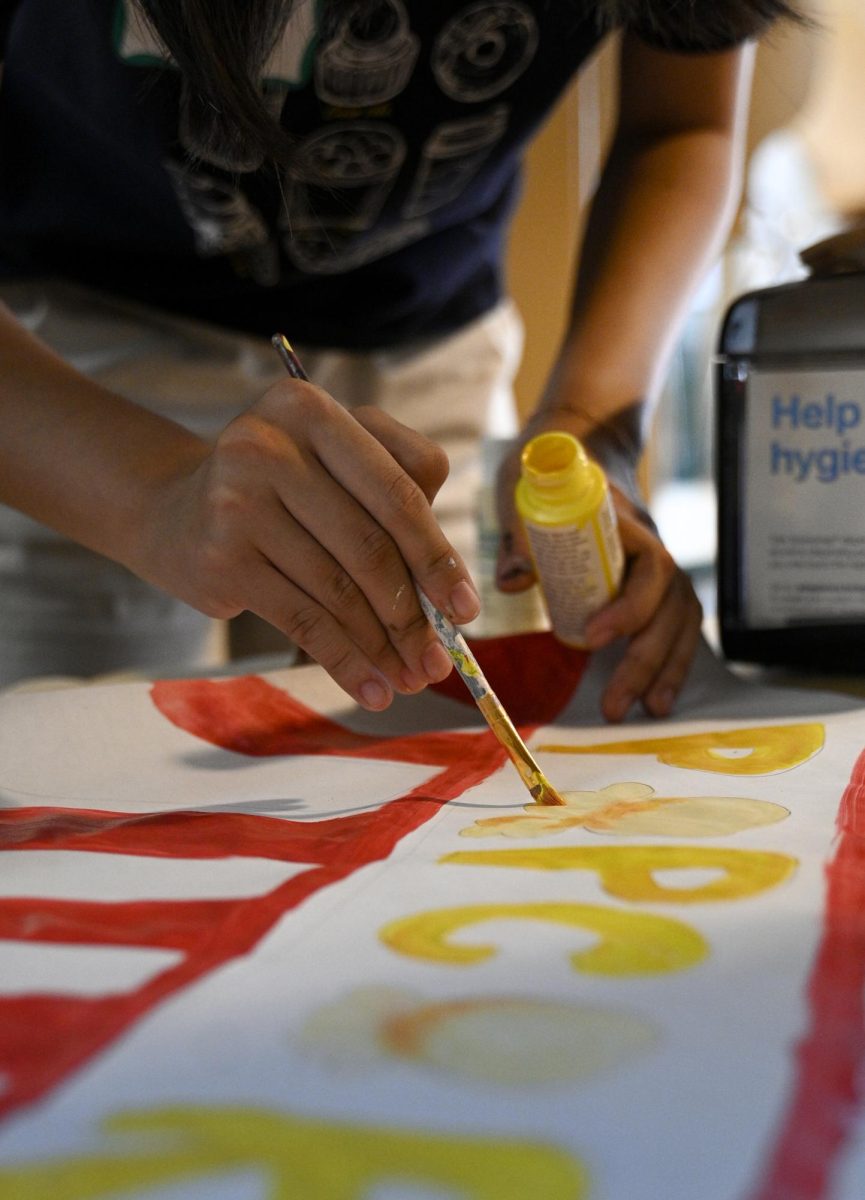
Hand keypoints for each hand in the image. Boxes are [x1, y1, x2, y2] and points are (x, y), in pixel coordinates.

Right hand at [134, 378, 479, 710]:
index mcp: (312, 409)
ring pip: (338, 589)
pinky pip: (302, 619)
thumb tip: (451, 592)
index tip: (467, 607)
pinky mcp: (221, 557)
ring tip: (411, 678)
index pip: (397, 490)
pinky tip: (371, 687)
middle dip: (413, 612)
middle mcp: (269, 446)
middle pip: (369, 545)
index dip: (437, 555)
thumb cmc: (279, 488)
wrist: (175, 511)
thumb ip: (398, 496)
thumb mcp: (335, 463)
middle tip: (439, 659)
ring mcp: (238, 502)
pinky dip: (344, 660)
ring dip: (383, 645)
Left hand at [494, 409, 701, 721]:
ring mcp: (656, 569)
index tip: (593, 635)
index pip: (648, 565)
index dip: (629, 605)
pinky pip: (675, 627)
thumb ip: (516, 534)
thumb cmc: (545, 475)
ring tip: (648, 710)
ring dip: (666, 668)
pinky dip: (669, 663)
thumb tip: (510, 583)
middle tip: (614, 704)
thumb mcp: (520, 492)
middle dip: (645, 659)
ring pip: (680, 620)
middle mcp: (650, 546)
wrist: (582, 447)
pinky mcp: (653, 588)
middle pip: (670, 606)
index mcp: (623, 523)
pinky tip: (656, 698)